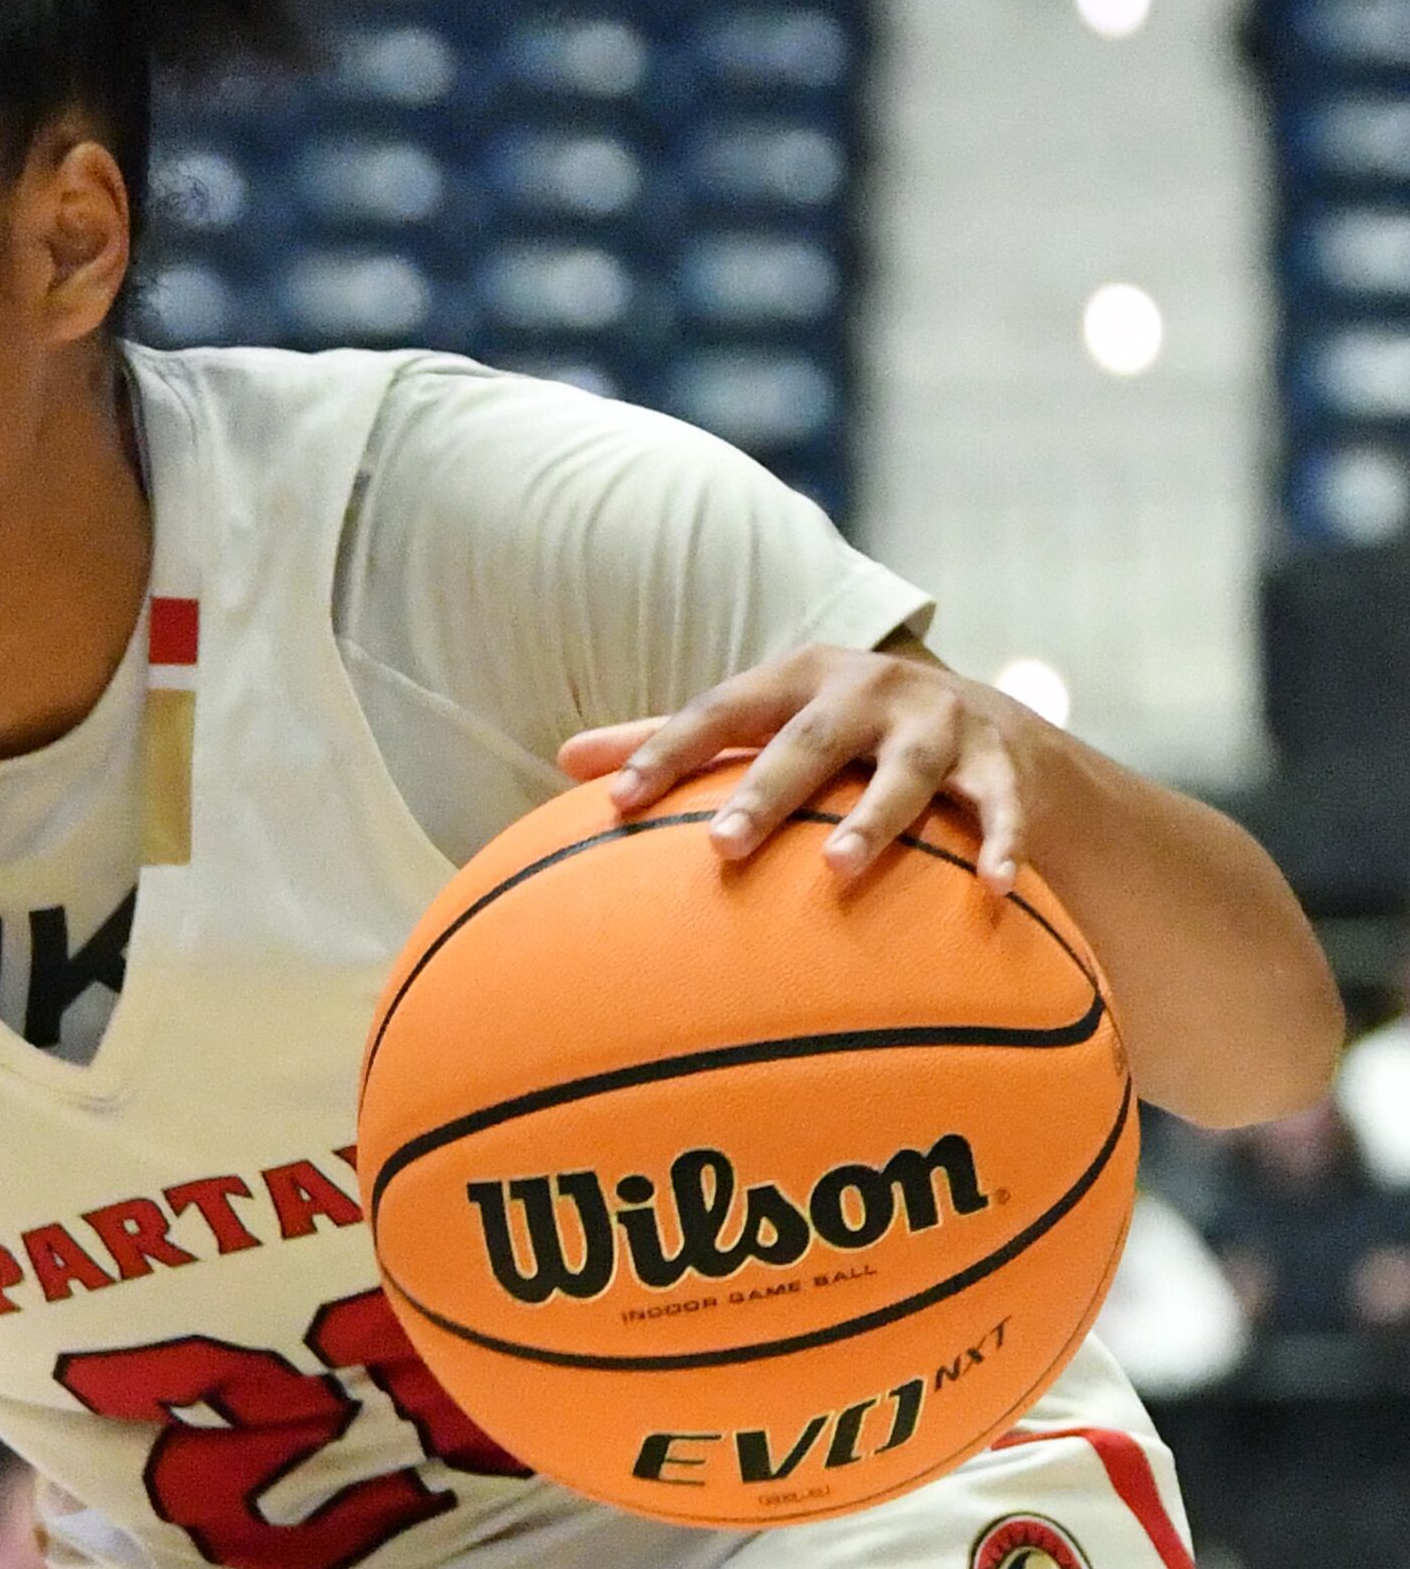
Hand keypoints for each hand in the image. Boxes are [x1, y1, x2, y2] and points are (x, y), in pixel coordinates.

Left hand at [564, 643, 1041, 897]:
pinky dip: (1002, 845)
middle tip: (721, 846)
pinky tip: (994, 890)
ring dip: (873, 821)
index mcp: (798, 678)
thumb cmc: (837, 729)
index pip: (721, 712)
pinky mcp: (1001, 762)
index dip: (666, 752)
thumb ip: (671, 739)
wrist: (983, 717)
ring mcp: (938, 724)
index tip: (615, 802)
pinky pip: (1001, 809)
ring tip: (836, 870)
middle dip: (765, 791)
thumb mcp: (763, 718)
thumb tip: (566, 760)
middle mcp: (868, 691)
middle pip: (807, 743)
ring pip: (903, 775)